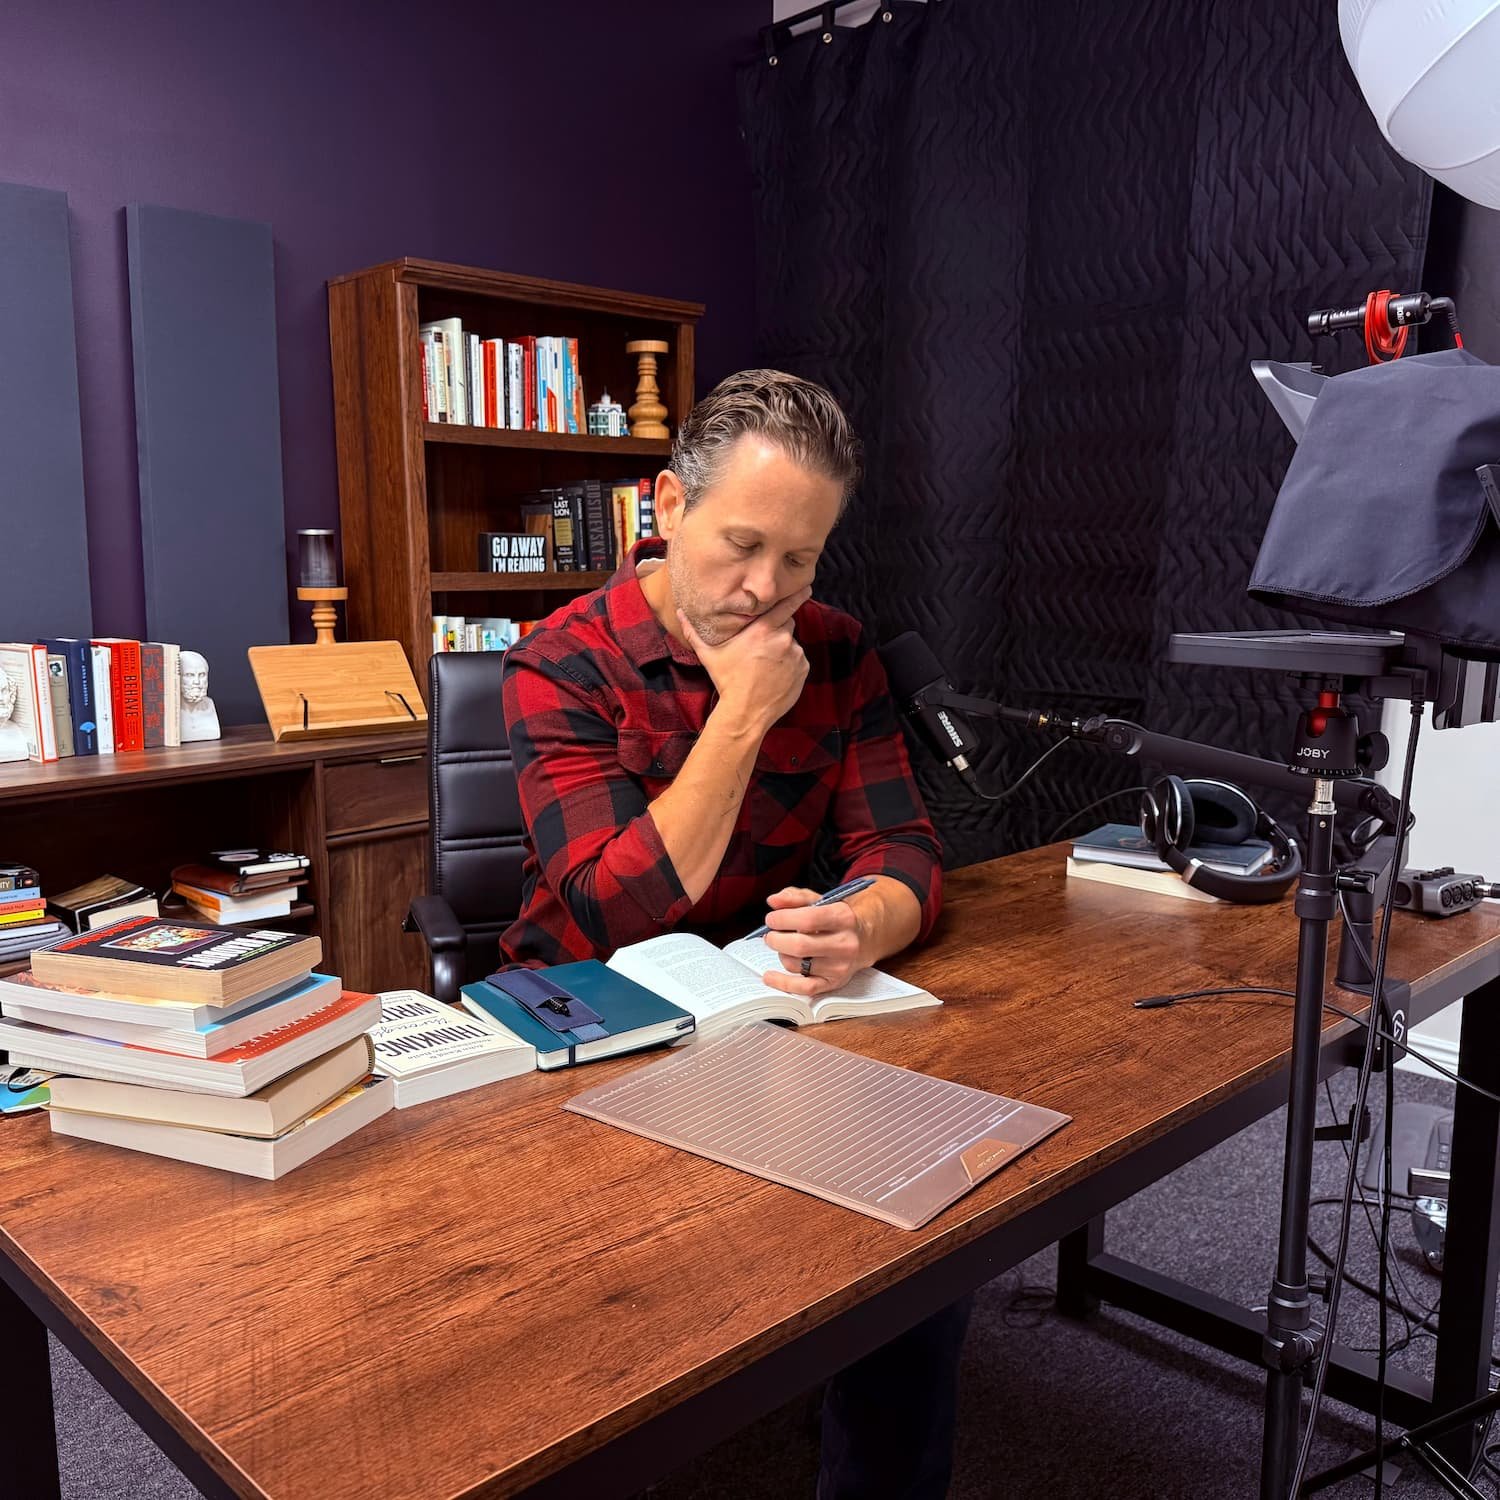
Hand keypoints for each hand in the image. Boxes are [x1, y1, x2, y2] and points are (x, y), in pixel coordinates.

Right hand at [677, 585, 811, 736]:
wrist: (745, 712)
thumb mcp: (709, 655)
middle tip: (761, 647)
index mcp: (763, 630)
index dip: (796, 595)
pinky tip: (775, 676)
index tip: (806, 587)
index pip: (786, 605)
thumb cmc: (726, 681)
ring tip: (766, 666)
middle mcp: (783, 639)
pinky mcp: (803, 670)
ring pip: (792, 644)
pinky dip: (791, 665)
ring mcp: (796, 656)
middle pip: (786, 624)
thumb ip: (694, 631)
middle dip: (777, 631)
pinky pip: (799, 661)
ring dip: (783, 649)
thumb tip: (679, 613)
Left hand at [757, 886, 869, 997]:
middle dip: (776, 940)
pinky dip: (783, 983)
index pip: (806, 920)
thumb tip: (773, 901)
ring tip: (783, 947)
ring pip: (796, 965)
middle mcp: (845, 944)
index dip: (782, 919)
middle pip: (799, 946)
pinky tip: (770, 976)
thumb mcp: (821, 901)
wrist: (865, 938)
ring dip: (781, 955)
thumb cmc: (837, 919)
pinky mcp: (834, 982)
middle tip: (770, 935)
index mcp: (843, 918)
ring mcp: (840, 966)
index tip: (771, 919)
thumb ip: (795, 897)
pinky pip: (804, 988)